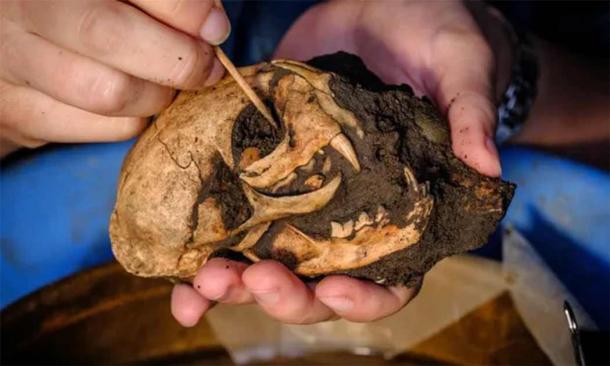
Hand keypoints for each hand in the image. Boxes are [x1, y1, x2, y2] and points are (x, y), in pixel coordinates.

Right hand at [0, 0, 229, 156]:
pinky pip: (102, 128)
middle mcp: (19, 12)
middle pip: (108, 36)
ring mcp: (13, 66)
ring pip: (107, 93)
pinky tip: (138, 99)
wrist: (11, 44)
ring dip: (158, 94)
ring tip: (169, 82)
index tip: (214, 27)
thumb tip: (211, 24)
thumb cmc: (78, 13)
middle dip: (177, 58)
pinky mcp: (21, 114)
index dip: (181, 8)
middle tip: (206, 67)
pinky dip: (138, 118)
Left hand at [171, 0, 510, 325]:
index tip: (331, 290)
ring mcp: (302, 193)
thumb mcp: (461, 69)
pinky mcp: (265, 164)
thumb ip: (470, 116)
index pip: (388, 280)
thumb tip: (488, 167)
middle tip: (246, 282)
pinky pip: (231, 210)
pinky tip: (176, 255)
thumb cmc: (438, 40)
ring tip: (198, 283)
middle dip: (280, 294)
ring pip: (266, 259)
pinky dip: (201, 238)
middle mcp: (348, 216)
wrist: (387, 10)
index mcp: (401, 212)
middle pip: (315, 282)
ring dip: (230, 281)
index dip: (363, 298)